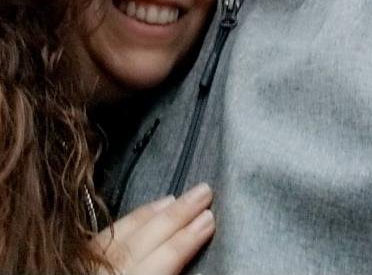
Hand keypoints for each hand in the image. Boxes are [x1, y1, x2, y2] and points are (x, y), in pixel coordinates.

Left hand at [94, 184, 214, 274]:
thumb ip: (166, 270)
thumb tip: (186, 258)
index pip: (167, 256)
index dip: (188, 236)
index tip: (209, 216)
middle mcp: (110, 269)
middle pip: (147, 235)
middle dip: (178, 213)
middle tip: (204, 190)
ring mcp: (88, 262)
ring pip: (125, 230)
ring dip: (153, 212)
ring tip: (177, 197)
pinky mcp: (76, 257)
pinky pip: (103, 234)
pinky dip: (126, 221)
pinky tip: (140, 212)